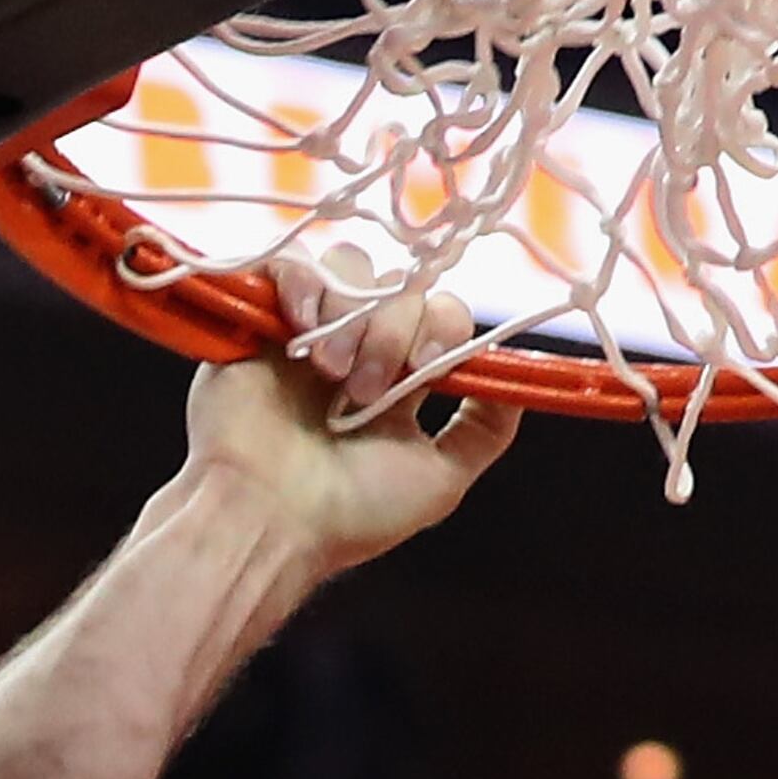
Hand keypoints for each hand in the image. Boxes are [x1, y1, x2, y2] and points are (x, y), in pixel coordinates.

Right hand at [177, 247, 518, 573]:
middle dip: (397, 331)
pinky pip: (294, 263)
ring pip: (355, 270)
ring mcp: (309, 330)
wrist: (266, 515)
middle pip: (403, 288)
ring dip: (354, 318)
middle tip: (366, 390)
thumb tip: (516, 384)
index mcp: (398, 383)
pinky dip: (306, 286)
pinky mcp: (262, 314)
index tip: (427, 371)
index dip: (443, 331)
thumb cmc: (348, 514)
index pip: (440, 318)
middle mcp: (356, 350)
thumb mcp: (439, 483)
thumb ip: (482, 434)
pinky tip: (301, 328)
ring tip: (328, 375)